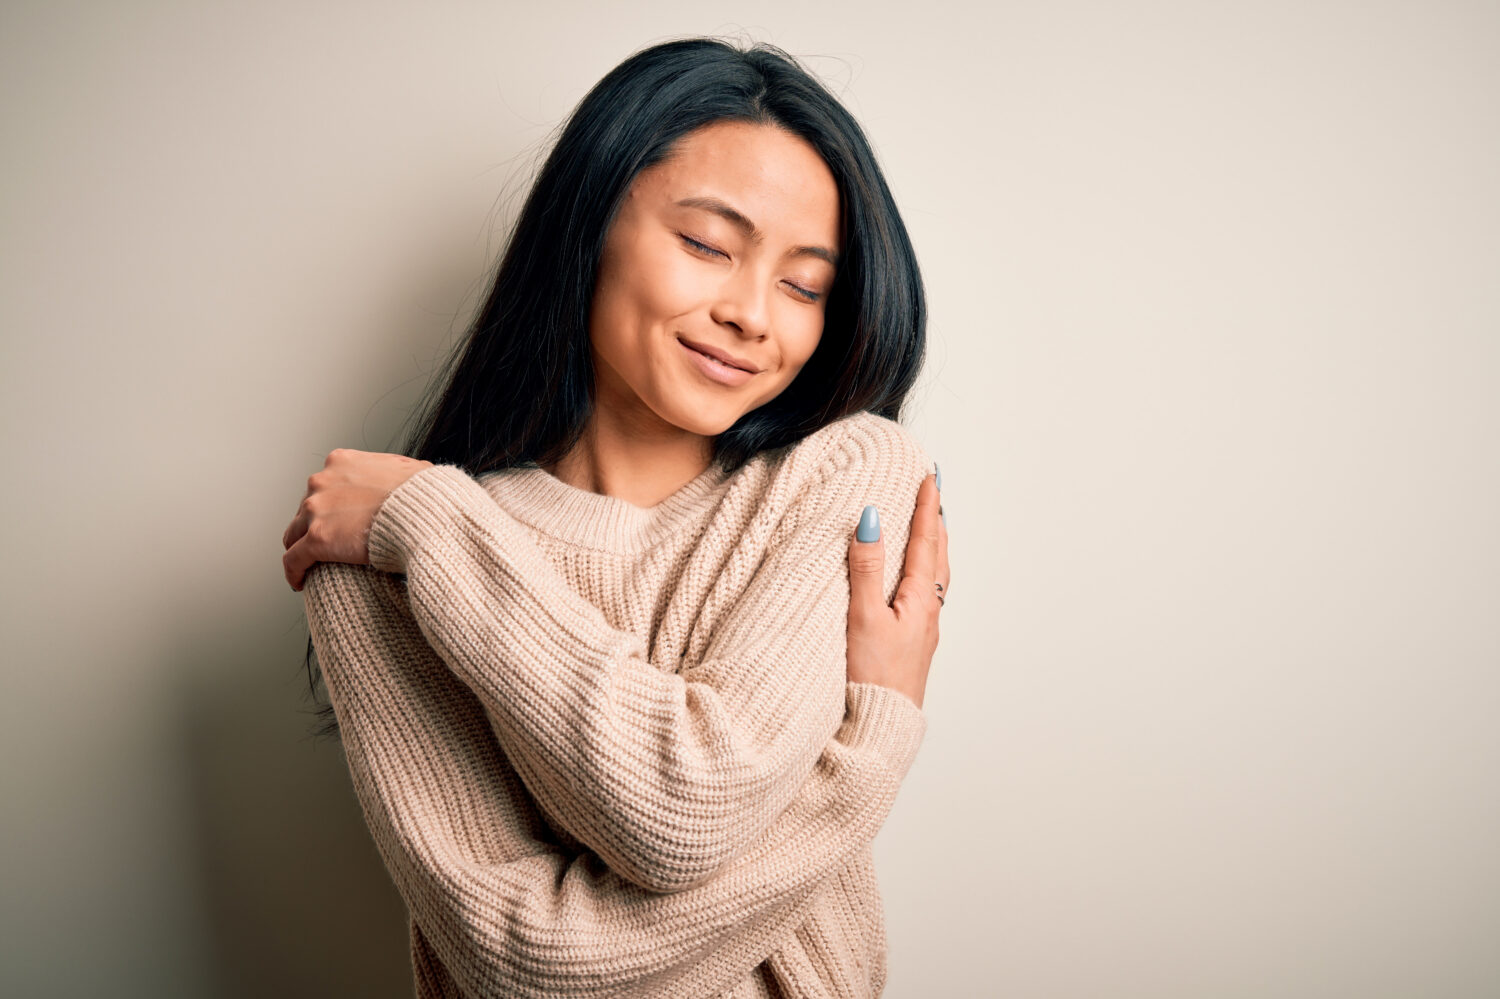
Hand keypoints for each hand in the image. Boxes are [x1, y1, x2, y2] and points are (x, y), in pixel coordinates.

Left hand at [282, 449, 433, 590]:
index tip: (335, 522)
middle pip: (304, 510)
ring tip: (309, 567)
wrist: (424, 512)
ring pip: (294, 535)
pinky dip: (294, 572)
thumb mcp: (408, 470)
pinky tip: (300, 583)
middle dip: (313, 528)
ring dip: (300, 550)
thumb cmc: (423, 494)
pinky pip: (293, 560)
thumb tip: (408, 479)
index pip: (322, 487)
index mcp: (341, 462)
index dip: (327, 507)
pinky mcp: (317, 539)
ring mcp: (316, 510)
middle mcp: (321, 482)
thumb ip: (395, 473)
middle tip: (326, 547)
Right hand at [845, 472, 947, 709]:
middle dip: (935, 521)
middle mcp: (929, 611)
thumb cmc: (872, 677)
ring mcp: (924, 629)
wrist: (882, 725)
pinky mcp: (914, 643)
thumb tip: (872, 520)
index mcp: (920, 599)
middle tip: (934, 493)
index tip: (930, 477)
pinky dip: (924, 572)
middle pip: (937, 555)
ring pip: (934, 576)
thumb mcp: (863, 617)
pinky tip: (913, 581)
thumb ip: (866, 568)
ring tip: (929, 528)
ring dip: (932, 546)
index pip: (925, 541)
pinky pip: (926, 594)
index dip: (926, 507)